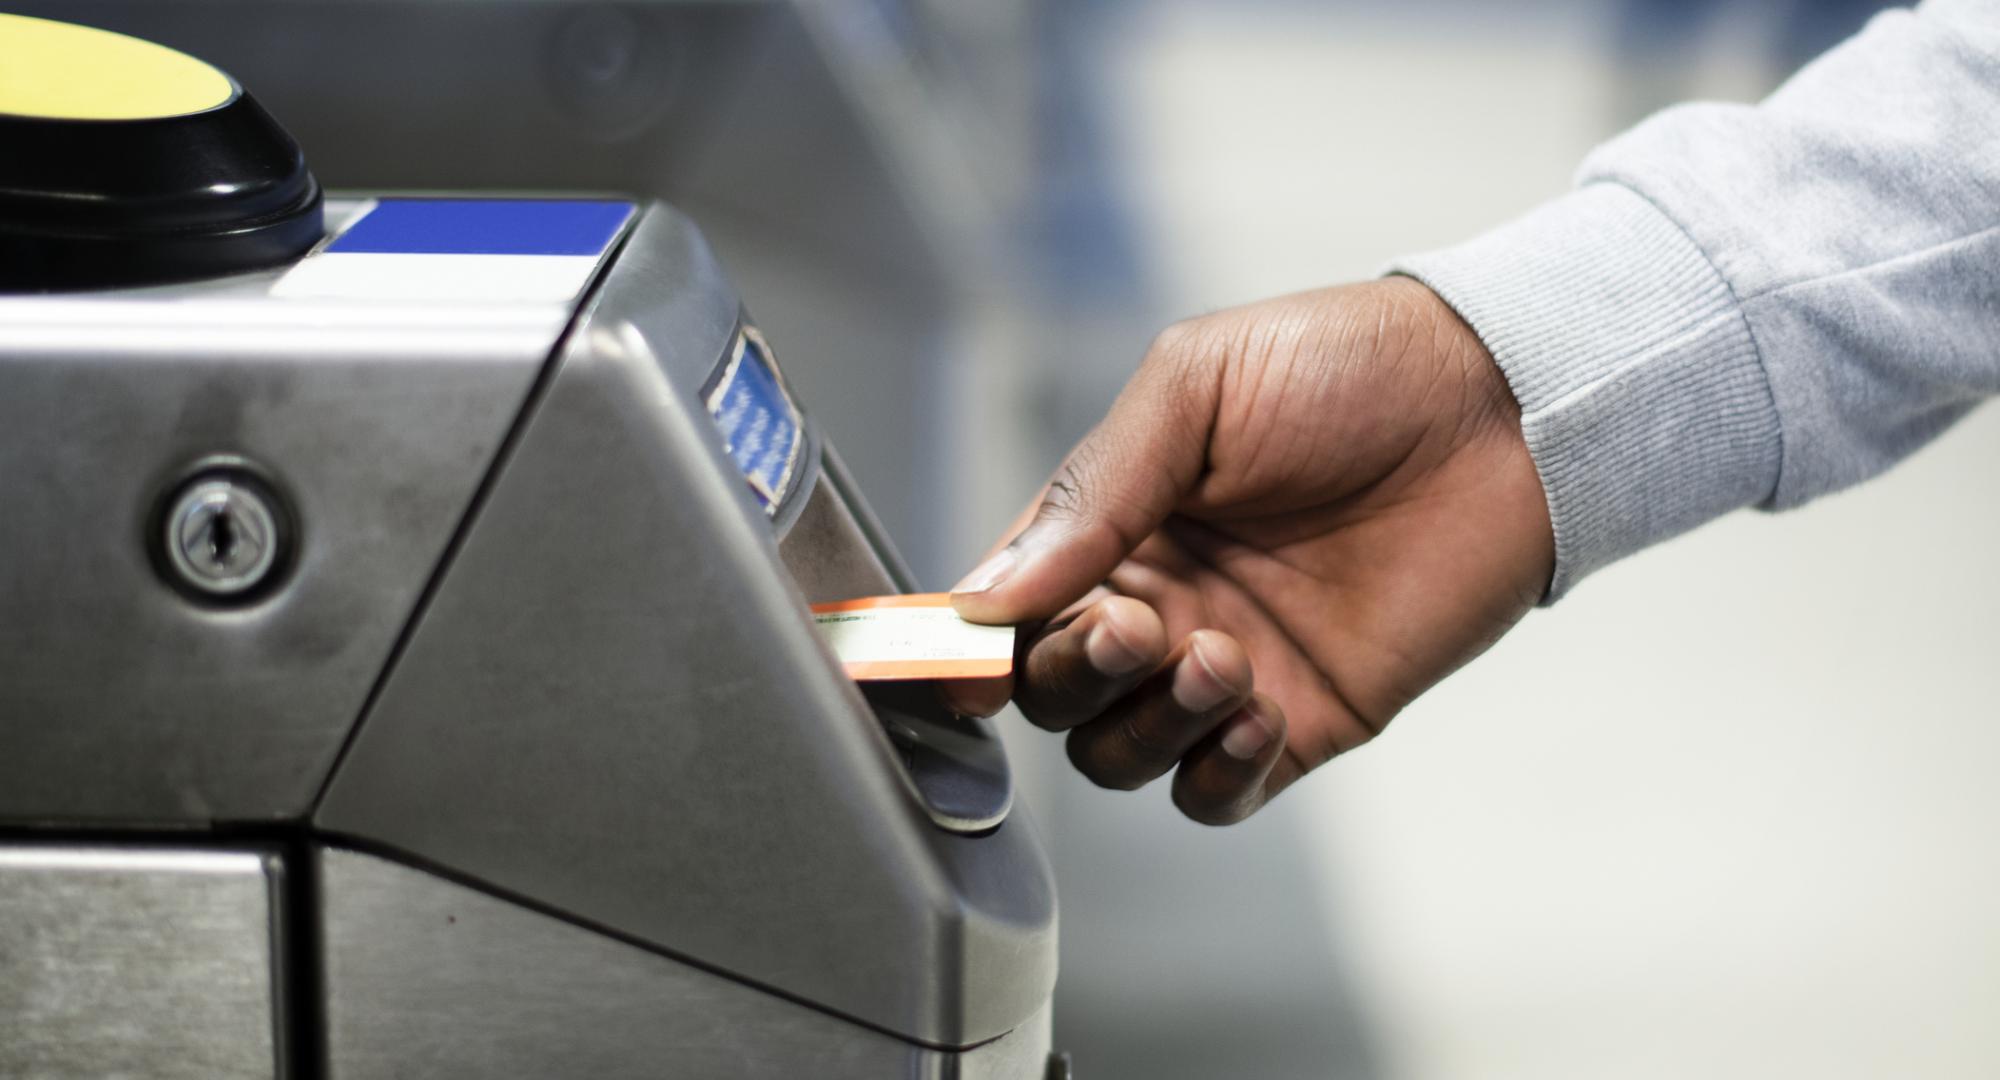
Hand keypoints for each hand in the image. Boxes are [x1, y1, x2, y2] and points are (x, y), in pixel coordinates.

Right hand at [948, 277, 1553, 824]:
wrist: (1502, 407)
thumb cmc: (1349, 368)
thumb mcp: (1196, 387)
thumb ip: (1093, 490)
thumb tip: (990, 595)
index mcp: (1112, 522)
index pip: (1004, 605)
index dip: (965, 642)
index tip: (956, 660)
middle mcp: (1155, 601)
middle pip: (1050, 693)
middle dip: (1071, 674)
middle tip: (1135, 626)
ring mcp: (1225, 668)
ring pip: (1119, 755)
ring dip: (1147, 721)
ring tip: (1222, 654)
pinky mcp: (1303, 718)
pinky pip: (1216, 790)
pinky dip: (1216, 771)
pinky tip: (1258, 709)